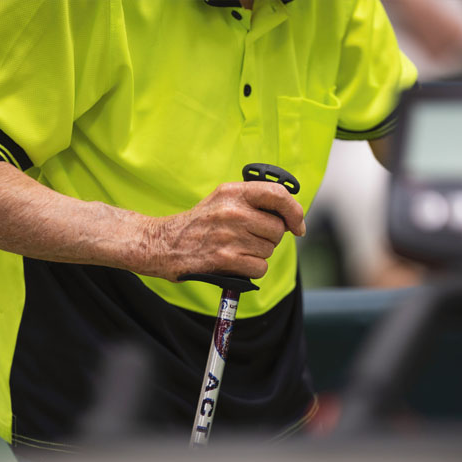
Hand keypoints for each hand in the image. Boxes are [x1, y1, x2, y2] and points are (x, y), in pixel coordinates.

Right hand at [141, 182, 305, 281]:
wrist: (163, 244)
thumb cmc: (199, 224)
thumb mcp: (223, 200)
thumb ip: (254, 202)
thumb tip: (291, 218)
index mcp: (233, 192)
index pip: (278, 195)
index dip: (294, 212)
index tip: (297, 225)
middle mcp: (232, 211)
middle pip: (277, 229)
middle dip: (270, 238)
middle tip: (250, 238)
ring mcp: (229, 235)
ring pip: (269, 250)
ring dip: (258, 254)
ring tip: (237, 249)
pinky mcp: (225, 259)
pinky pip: (259, 267)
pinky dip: (252, 269)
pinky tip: (237, 263)